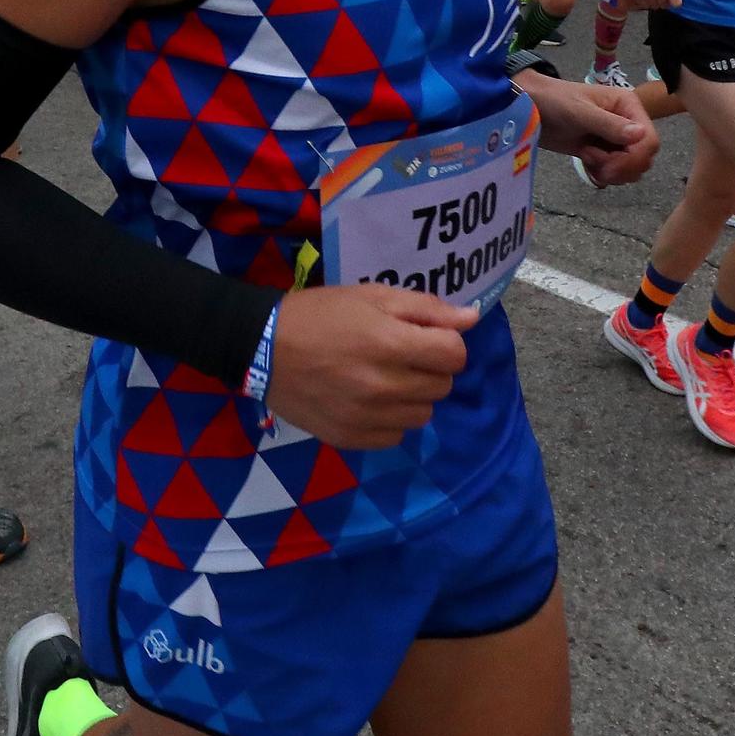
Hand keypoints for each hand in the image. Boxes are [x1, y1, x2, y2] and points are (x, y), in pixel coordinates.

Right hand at [265, 285, 477, 450]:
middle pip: (442, 386)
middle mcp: (384, 386)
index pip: (455, 356)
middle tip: (399, 355)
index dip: (446, 344)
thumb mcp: (372, 296)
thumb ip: (425, 308)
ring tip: (383, 379)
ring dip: (412, 396)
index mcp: (391, 344)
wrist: (263, 348)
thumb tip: (471, 319)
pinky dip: (389, 420)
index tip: (425, 338)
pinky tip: (367, 401)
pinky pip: (395, 437)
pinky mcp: (351, 439)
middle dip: (429, 368)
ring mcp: (368, 417)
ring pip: (422, 414)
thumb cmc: (320, 314)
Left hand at [526, 72, 659, 185]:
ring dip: (612, 171)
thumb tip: (641, 135)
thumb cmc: (555, 101)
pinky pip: (616, 172)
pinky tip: (587, 164)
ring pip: (632, 167)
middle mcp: (628, 122)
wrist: (532, 107)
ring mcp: (616, 139)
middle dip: (621, 166)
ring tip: (588, 158)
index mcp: (628, 106)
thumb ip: (609, 125)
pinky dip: (603, 174)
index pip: (649, 140)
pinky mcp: (604, 152)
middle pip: (644, 157)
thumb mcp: (580, 111)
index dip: (634, 158)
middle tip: (593, 160)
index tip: (608, 163)